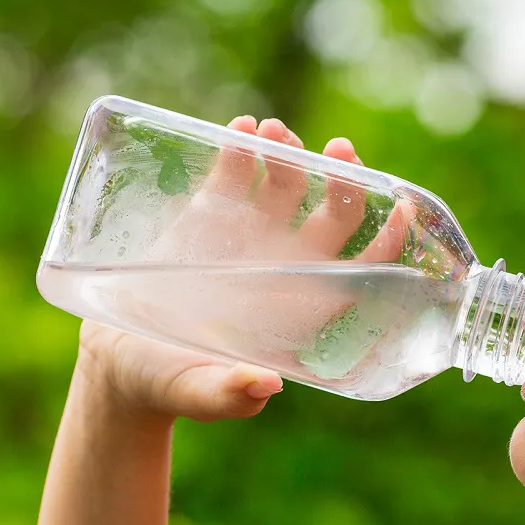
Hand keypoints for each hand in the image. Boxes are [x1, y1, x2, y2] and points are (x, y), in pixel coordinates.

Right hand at [75, 117, 408, 422]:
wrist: (122, 359)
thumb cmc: (171, 385)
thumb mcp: (199, 394)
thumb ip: (231, 395)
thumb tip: (265, 387)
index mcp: (302, 307)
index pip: (363, 269)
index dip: (388, 241)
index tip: (402, 209)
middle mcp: (288, 264)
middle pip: (335, 213)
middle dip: (344, 180)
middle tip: (337, 150)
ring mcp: (252, 234)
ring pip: (289, 182)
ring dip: (291, 153)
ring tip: (274, 131)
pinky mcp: (211, 213)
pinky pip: (237, 171)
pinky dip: (242, 147)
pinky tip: (243, 129)